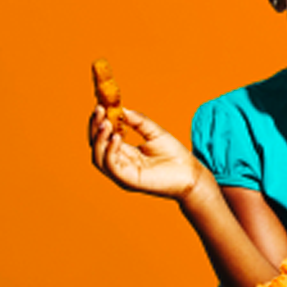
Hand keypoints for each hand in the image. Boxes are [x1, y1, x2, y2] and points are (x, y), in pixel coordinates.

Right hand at [88, 106, 211, 201]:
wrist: (190, 173)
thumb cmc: (175, 156)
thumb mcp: (155, 132)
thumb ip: (138, 122)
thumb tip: (121, 109)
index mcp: (124, 153)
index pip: (104, 137)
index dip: (99, 122)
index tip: (100, 106)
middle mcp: (120, 164)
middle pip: (97, 146)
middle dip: (95, 127)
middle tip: (99, 110)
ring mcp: (122, 174)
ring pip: (99, 157)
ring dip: (99, 139)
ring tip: (105, 123)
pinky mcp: (128, 181)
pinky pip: (112, 166)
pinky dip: (110, 151)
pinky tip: (116, 137)